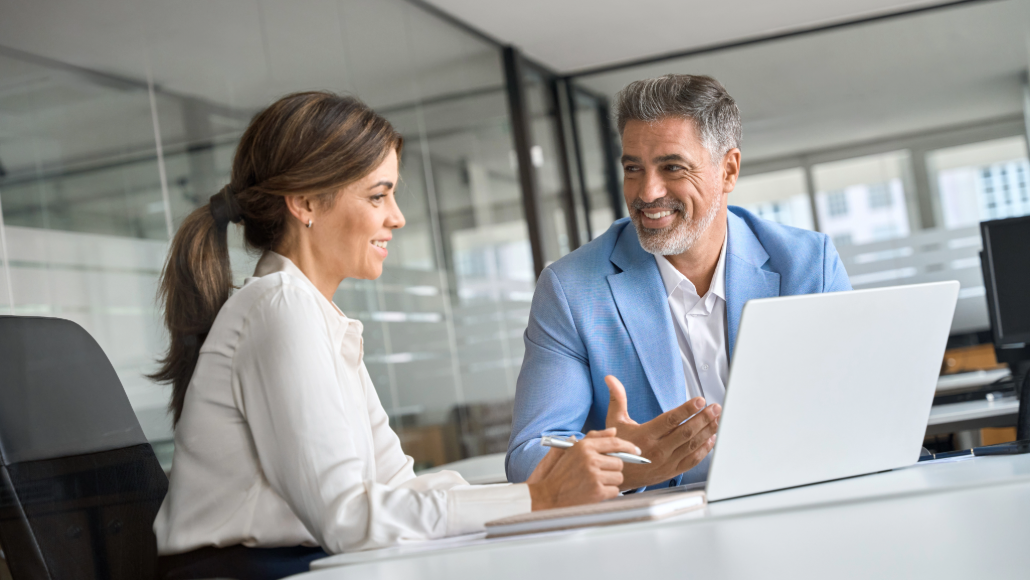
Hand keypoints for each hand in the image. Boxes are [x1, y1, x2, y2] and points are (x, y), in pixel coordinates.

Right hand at [525, 428, 639, 510]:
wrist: (547, 496)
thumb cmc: (558, 474)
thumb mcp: (571, 450)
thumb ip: (593, 438)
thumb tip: (613, 431)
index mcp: (583, 446)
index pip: (614, 442)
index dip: (629, 446)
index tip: (636, 450)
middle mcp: (590, 459)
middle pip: (619, 461)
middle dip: (613, 468)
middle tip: (602, 474)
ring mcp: (594, 475)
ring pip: (618, 476)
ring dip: (611, 481)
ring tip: (596, 483)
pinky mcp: (597, 491)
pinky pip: (615, 490)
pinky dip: (608, 493)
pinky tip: (594, 492)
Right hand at [604, 375, 720, 490]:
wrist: (617, 476)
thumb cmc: (617, 447)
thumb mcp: (615, 421)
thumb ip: (617, 399)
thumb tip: (611, 379)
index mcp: (645, 435)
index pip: (670, 420)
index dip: (686, 410)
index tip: (699, 401)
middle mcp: (658, 450)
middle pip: (685, 432)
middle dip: (703, 418)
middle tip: (715, 407)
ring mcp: (667, 462)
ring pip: (692, 445)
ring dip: (707, 431)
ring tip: (717, 419)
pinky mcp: (672, 471)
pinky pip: (692, 460)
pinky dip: (704, 449)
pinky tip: (711, 438)